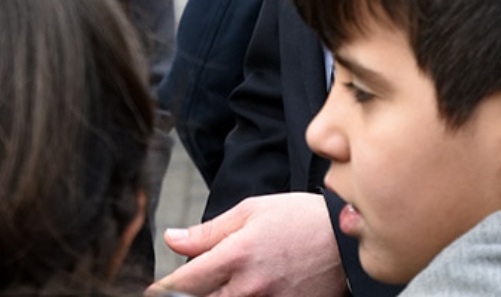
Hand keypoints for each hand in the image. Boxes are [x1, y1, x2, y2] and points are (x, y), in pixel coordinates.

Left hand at [150, 193, 344, 296]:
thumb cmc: (297, 218)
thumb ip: (207, 232)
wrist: (346, 240)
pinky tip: (241, 291)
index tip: (154, 290)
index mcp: (236, 255)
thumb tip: (171, 239)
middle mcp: (249, 286)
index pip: (184, 282)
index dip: (163, 289)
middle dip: (188, 296)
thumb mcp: (250, 212)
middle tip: (186, 288)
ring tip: (221, 286)